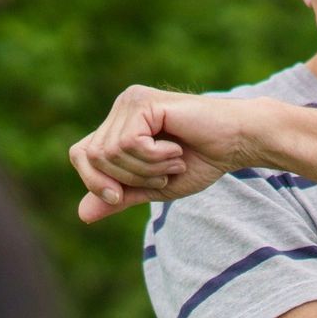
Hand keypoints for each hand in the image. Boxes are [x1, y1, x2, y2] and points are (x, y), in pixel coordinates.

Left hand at [68, 85, 263, 222]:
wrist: (236, 143)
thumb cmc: (201, 162)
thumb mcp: (153, 187)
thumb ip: (120, 198)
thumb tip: (81, 216)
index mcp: (118, 125)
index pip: (80, 154)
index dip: (94, 181)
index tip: (119, 197)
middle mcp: (121, 108)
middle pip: (93, 157)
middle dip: (130, 177)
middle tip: (164, 172)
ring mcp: (131, 102)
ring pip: (111, 152)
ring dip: (147, 168)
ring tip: (174, 160)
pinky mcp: (144, 102)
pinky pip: (130, 143)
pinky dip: (154, 157)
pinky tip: (176, 149)